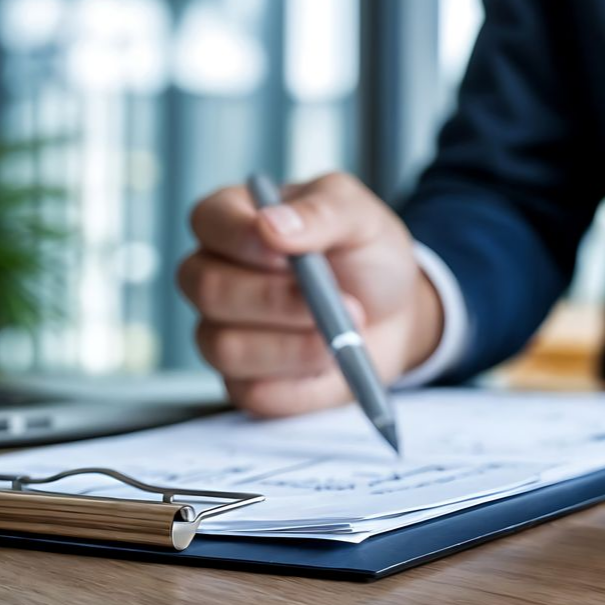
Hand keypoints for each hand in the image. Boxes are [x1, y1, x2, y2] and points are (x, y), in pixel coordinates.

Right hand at [177, 173, 444, 416]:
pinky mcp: (242, 383)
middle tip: (340, 302)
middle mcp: (214, 276)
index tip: (288, 255)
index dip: (241, 238)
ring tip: (344, 333)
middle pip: (208, 289)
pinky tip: (329, 362)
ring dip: (296, 345)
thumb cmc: (366, 255)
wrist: (396, 314)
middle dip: (277, 300)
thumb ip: (321, 212)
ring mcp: (221, 332)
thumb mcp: (360, 217)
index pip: (208, 220)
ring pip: (227, 347)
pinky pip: (255, 392)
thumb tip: (271, 224)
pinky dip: (301, 381)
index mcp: (234, 220)